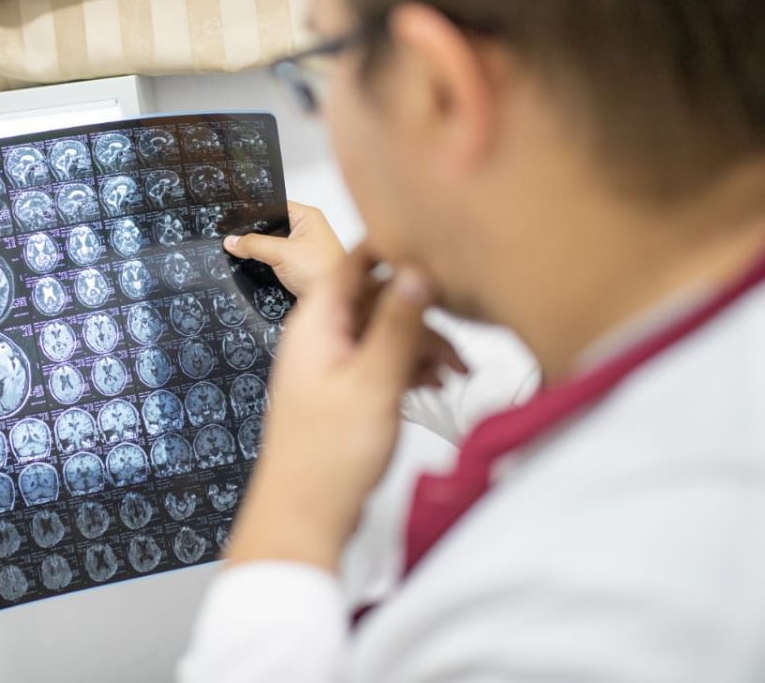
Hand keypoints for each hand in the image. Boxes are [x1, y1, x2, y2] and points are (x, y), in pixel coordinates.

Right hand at [223, 201, 344, 296]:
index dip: (255, 213)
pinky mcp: (299, 268)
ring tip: (239, 253)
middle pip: (272, 227)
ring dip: (260, 252)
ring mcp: (303, 251)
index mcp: (308, 217)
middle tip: (233, 238)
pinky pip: (277, 262)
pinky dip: (266, 266)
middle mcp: (307, 231)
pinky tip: (252, 269)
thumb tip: (232, 241)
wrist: (338, 304)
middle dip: (255, 235)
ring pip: (273, 246)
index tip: (234, 220)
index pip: (275, 206)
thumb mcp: (282, 254)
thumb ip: (254, 244)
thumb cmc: (322, 272)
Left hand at [225, 245, 466, 570]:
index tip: (438, 249)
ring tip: (455, 373)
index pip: (355, 262)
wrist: (304, 514)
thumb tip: (415, 268)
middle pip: (376, 298)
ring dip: (420, 345)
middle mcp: (320, 335)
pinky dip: (406, 366)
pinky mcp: (342, 390)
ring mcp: (330, 363)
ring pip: (383, 332)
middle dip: (420, 312)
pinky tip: (433, 384)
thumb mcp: (373, 382)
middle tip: (460, 343)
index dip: (394, 250)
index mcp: (317, 322)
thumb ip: (396, 324)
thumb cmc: (330, 453)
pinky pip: (379, 360)